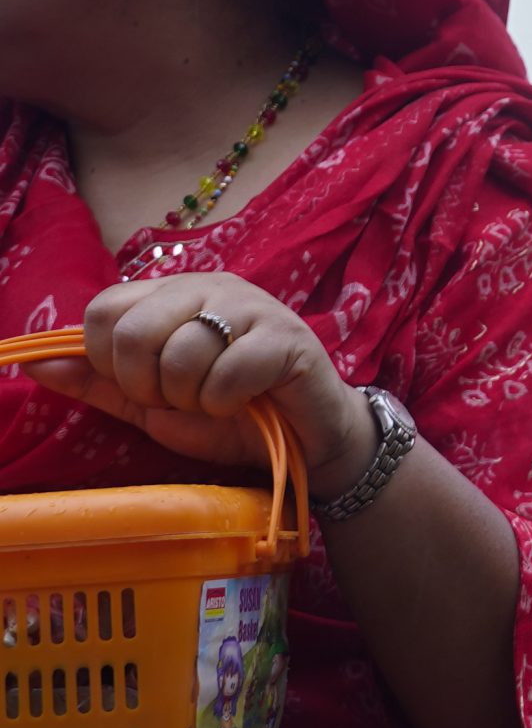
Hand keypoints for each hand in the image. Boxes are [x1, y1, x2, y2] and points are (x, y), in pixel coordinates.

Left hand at [28, 274, 375, 493]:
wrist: (304, 440)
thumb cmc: (228, 415)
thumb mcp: (150, 403)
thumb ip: (96, 382)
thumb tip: (30, 363)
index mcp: (173, 294)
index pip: (104, 310)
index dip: (110, 361)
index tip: (142, 387)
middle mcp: (211, 287)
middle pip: (133, 330)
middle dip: (146, 384)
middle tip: (180, 399)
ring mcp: (253, 308)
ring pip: (181, 354)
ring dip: (192, 398)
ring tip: (218, 401)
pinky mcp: (287, 338)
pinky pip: (227, 372)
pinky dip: (227, 401)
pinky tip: (246, 401)